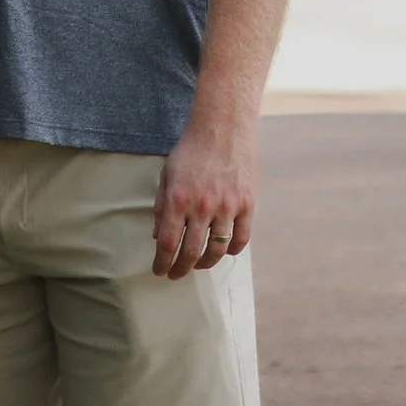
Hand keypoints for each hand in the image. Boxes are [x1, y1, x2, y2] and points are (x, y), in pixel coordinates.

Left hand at [154, 121, 256, 278]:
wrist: (222, 129)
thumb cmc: (190, 151)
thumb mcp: (167, 176)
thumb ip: (162, 206)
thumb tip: (157, 235)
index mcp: (178, 200)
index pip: (167, 243)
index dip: (162, 262)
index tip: (159, 271)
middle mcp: (202, 207)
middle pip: (191, 251)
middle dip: (181, 268)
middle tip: (175, 275)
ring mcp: (227, 207)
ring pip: (217, 249)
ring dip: (205, 263)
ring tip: (198, 266)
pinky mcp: (247, 205)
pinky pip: (242, 238)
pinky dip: (232, 250)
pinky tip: (224, 252)